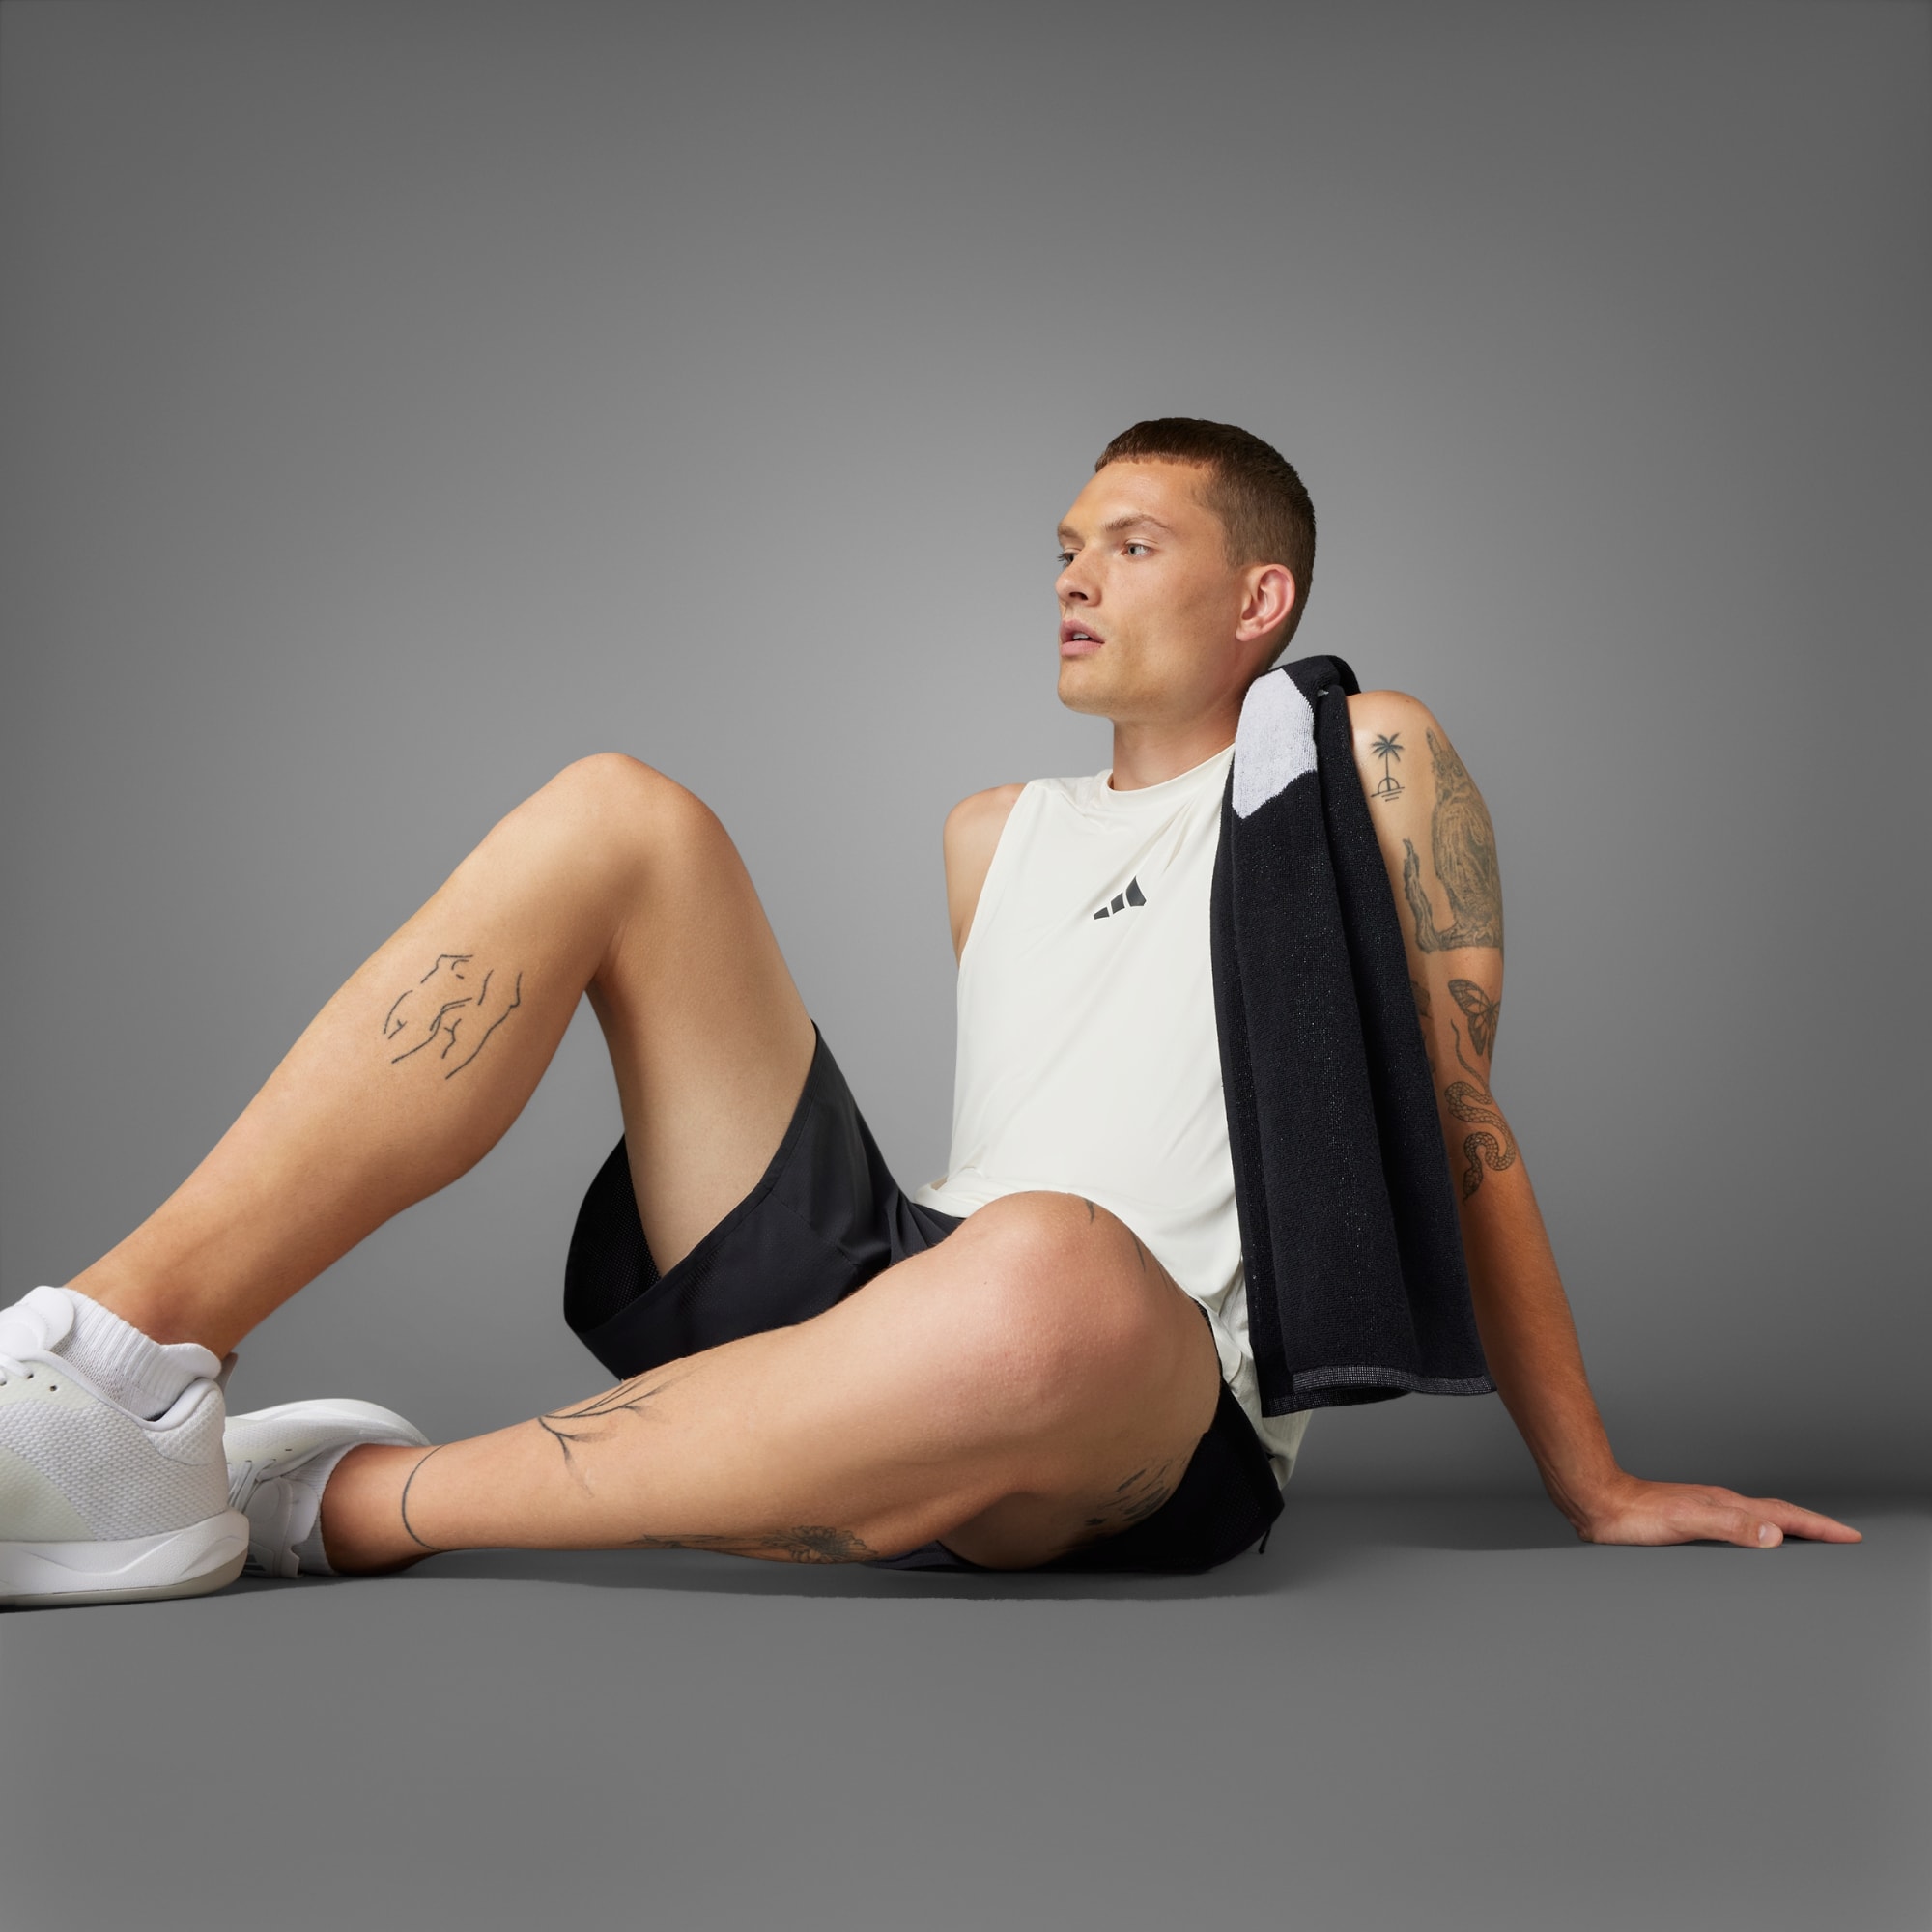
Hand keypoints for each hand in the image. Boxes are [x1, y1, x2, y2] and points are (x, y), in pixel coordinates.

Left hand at [1570, 1474, 1861, 1547]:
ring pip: (1759, 1517)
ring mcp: (1706, 1509)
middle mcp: (1721, 1504)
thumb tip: (1775, 1536)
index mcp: (1727, 1505)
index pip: (1784, 1516)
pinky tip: (1750, 1540)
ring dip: (1788, 1527)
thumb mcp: (1687, 1523)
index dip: (1818, 1527)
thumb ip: (1731, 1527)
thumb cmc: (1636, 1516)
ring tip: (1808, 1538)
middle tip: (1842, 1537)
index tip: (1849, 1536)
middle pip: (1778, 1513)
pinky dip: (1758, 1532)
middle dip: (1812, 1525)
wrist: (1598, 1502)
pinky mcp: (1690, 1518)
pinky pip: (1738, 1523)